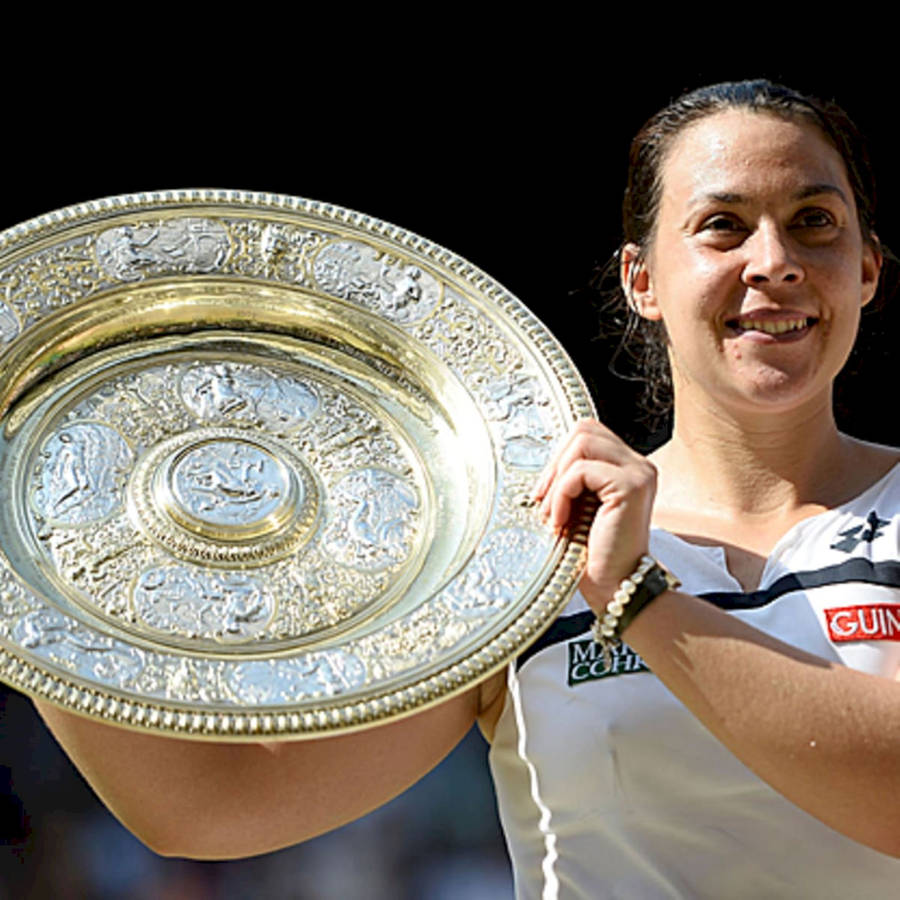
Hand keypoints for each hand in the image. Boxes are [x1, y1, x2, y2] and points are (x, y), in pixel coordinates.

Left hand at [534, 419, 657, 612]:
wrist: (615, 586)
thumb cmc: (593, 552)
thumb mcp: (579, 505)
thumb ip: (573, 478)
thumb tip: (544, 463)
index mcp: (628, 467)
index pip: (587, 433)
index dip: (559, 457)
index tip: (545, 492)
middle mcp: (639, 465)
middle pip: (583, 430)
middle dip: (555, 464)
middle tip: (544, 501)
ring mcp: (639, 473)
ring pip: (581, 443)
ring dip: (557, 479)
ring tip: (553, 514)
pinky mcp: (631, 486)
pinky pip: (580, 471)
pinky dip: (561, 495)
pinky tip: (561, 522)